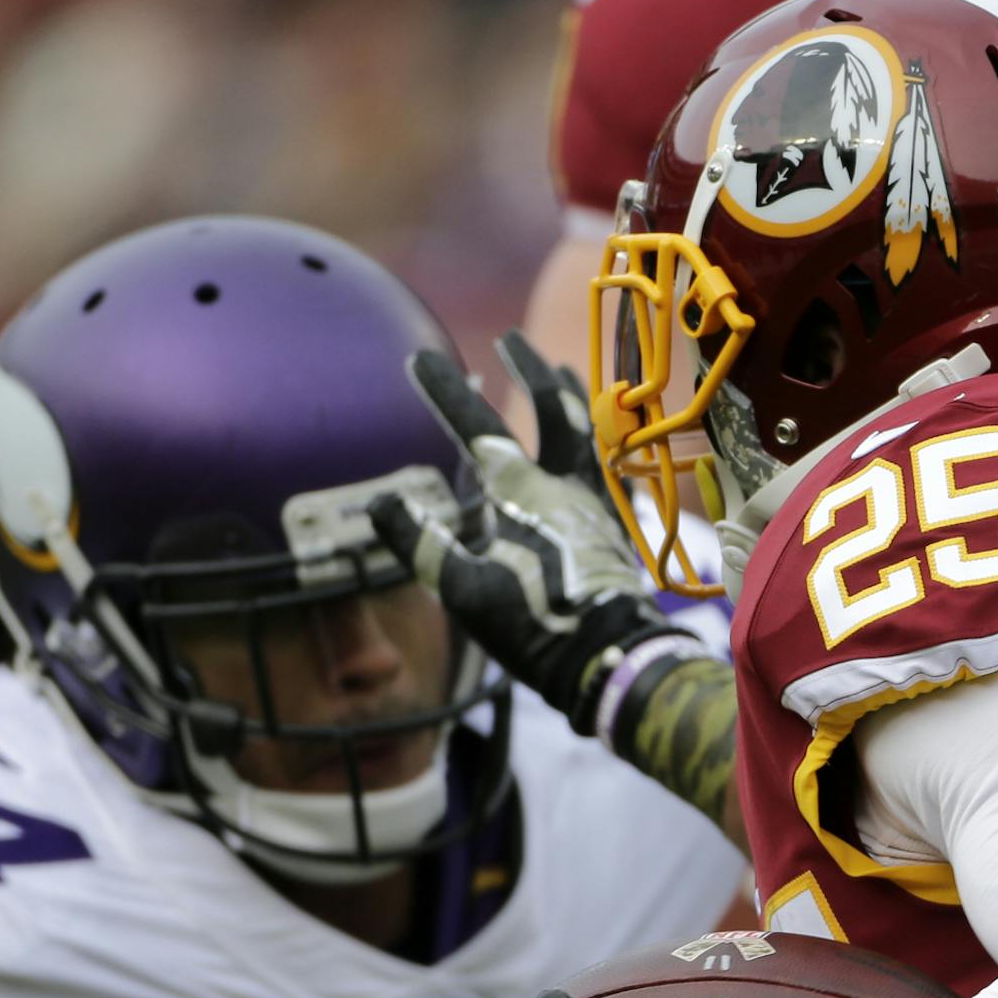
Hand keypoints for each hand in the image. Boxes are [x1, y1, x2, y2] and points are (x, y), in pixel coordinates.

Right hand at [369, 332, 701, 735]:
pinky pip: (610, 462)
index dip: (446, 391)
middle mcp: (565, 484)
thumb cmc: (533, 626)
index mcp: (522, 495)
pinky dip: (599, 438)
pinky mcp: (616, 522)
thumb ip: (422, 544)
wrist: (608, 656)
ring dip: (570, 395)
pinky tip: (596, 440)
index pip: (477, 429)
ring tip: (558, 371)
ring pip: (589, 429)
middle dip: (527, 368)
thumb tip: (381, 503)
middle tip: (508, 340)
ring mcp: (597, 500)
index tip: (418, 357)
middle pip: (551, 408)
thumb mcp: (463, 592)